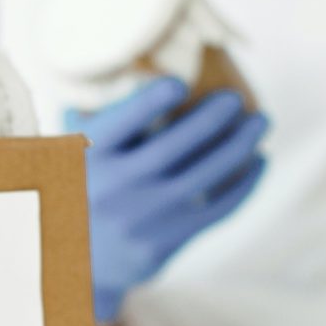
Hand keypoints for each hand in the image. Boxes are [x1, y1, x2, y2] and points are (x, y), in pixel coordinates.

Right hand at [74, 76, 267, 323]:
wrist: (71, 262)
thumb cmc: (76, 188)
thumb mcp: (64, 151)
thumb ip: (89, 115)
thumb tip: (130, 62)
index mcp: (86, 158)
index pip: (122, 123)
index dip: (152, 100)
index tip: (179, 82)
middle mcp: (113, 188)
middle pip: (174, 146)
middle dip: (212, 118)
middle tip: (235, 99)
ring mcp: (142, 219)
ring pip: (204, 177)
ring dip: (240, 146)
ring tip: (260, 121)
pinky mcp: (164, 242)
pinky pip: (216, 210)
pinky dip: (244, 184)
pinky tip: (258, 160)